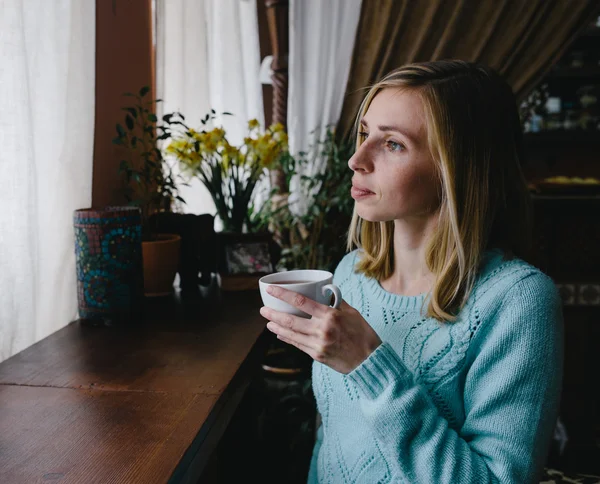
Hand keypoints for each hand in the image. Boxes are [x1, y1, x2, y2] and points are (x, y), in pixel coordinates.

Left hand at [259, 285, 381, 373]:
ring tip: (268, 322)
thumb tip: (325, 292)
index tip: (271, 290)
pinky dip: (287, 338)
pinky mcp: (317, 356)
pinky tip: (280, 334)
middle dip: (273, 314)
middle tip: (263, 310)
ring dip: (277, 327)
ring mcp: (317, 344)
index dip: (283, 294)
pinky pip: (297, 345)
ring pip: (290, 334)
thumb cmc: (362, 334)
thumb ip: (336, 302)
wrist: (370, 361)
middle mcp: (321, 330)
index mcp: (330, 316)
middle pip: (290, 320)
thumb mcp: (352, 313)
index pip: (301, 301)